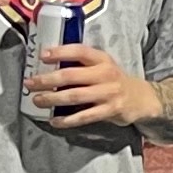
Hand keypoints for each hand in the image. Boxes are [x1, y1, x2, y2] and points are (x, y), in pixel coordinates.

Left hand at [27, 39, 155, 129]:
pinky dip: (67, 120)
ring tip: (37, 101)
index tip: (43, 55)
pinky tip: (54, 121)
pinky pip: (84, 116)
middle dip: (48, 80)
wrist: (141, 98)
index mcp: (102, 59)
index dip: (60, 52)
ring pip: (75, 96)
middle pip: (72, 76)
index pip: (80, 51)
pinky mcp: (110, 110)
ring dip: (52, 99)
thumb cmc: (113, 80)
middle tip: (30, 83)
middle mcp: (106, 74)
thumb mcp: (102, 66)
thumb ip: (81, 65)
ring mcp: (108, 93)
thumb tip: (47, 65)